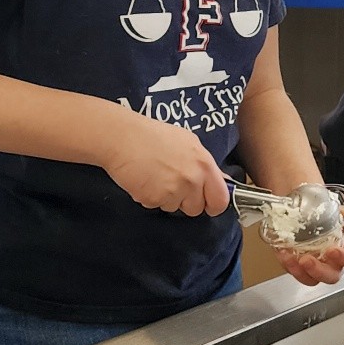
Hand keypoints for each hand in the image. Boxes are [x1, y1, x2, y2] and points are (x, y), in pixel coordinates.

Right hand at [99, 109, 231, 216]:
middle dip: (186, 202)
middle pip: (196, 208)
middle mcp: (192, 179)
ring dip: (166, 199)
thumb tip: (219, 180)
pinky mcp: (154, 199)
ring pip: (175, 208)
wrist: (122, 137)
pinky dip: (149, 197)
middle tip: (172, 185)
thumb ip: (203, 164)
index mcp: (204, 164)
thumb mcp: (188, 143)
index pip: (221, 198)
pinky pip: (156, 206)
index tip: (207, 204)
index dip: (214, 204)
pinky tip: (144, 180)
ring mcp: (174, 191)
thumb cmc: (153, 135)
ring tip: (155, 177)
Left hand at [274, 206, 343, 287]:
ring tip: (294, 259)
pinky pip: (295, 273)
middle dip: (321, 271)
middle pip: (333, 276)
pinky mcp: (298, 267)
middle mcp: (332, 261)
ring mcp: (315, 265)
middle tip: (308, 260)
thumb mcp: (338, 211)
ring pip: (313, 280)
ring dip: (303, 273)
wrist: (301, 211)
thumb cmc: (322, 214)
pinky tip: (284, 254)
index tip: (333, 252)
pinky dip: (289, 265)